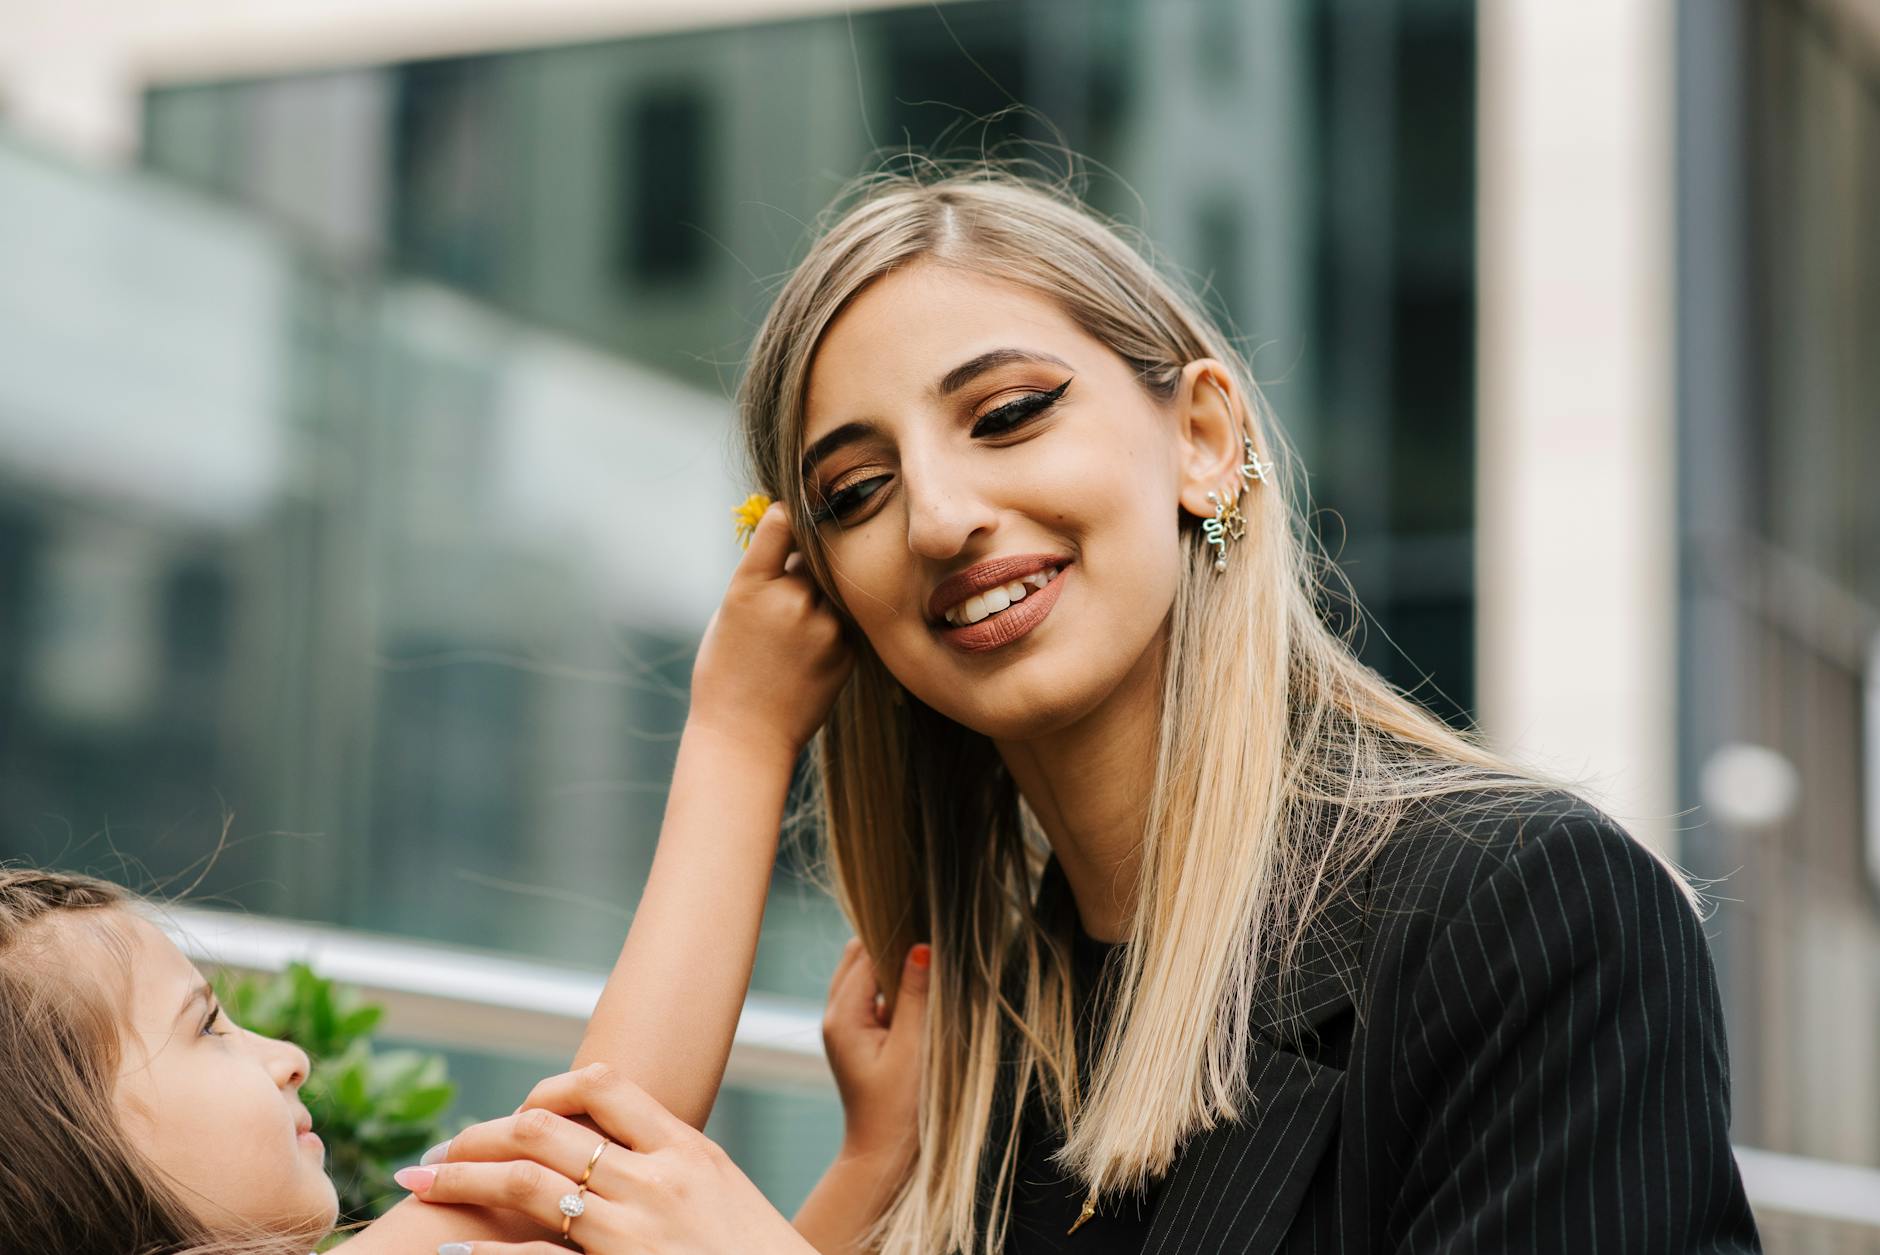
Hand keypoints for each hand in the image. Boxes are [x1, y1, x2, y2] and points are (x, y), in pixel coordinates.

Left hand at [403, 1064, 815, 1254]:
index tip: (517, 1114)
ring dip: (462, 1177)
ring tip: (420, 1181)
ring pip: (528, 1182)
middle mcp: (659, 1180)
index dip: (547, 1090)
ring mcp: (636, 1230)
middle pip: (547, 1126)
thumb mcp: (725, 1198)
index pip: (604, 1085)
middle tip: (440, 1151)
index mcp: (690, 1150)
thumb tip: (614, 1154)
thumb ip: (674, 1170)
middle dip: (482, 1134)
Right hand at [688, 502, 852, 763]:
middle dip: (803, 565)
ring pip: (832, 588)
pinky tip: (803, 656)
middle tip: (787, 592)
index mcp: (750, 584)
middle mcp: (791, 599)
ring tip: (791, 632)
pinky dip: (829, 627)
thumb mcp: (730, 612)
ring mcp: (824, 625)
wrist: (745, 736)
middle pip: (812, 555)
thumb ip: (764, 574)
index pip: (783, 520)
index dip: (789, 518)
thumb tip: (797, 536)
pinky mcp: (847, 649)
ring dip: (819, 596)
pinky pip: (844, 619)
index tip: (790, 520)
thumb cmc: (728, 671)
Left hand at [822, 938, 930, 1170]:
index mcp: (842, 1017)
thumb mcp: (913, 1049)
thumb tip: (921, 946)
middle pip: (858, 957)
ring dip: (894, 969)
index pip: (866, 955)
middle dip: (892, 947)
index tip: (930, 933)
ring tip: (927, 973)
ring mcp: (845, 1025)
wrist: (884, 1154)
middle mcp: (835, 1015)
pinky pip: (873, 995)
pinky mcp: (859, 1035)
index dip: (897, 941)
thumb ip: (916, 996)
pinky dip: (893, 989)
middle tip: (930, 950)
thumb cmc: (899, 1108)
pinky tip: (920, 995)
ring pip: (865, 974)